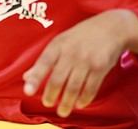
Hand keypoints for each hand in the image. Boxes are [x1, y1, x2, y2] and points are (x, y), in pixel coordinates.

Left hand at [22, 9, 137, 117]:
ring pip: (73, 87)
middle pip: (57, 79)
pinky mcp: (101, 67)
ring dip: (67, 102)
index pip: (43, 63)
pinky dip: (85, 99)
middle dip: (51, 95)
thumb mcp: (60, 42)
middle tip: (47, 104)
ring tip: (62, 111)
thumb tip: (26, 77)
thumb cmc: (81, 36)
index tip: (27, 91)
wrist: (111, 27)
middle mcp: (70, 53)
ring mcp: (86, 60)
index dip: (35, 78)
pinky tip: (79, 104)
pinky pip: (91, 88)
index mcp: (57, 45)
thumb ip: (44, 61)